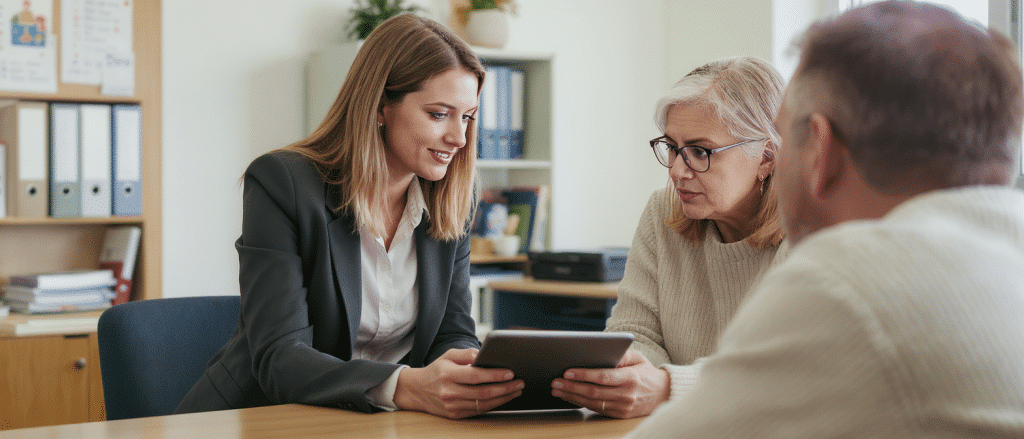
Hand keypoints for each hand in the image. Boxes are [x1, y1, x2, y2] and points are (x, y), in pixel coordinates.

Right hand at [394, 348, 523, 418]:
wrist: (417, 390)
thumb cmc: (436, 370)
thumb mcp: (448, 355)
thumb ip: (466, 353)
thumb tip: (483, 354)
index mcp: (448, 374)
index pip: (475, 376)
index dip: (494, 375)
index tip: (510, 373)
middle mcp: (449, 392)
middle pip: (482, 393)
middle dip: (505, 388)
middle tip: (519, 382)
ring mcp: (452, 406)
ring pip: (482, 404)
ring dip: (503, 398)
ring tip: (516, 391)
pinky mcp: (455, 415)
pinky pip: (478, 411)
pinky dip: (493, 405)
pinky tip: (503, 398)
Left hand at [551, 348, 668, 418]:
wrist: (662, 394)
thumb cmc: (646, 372)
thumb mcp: (637, 358)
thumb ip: (621, 354)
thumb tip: (601, 352)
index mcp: (631, 378)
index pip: (603, 377)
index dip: (584, 375)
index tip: (567, 371)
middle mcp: (626, 395)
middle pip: (594, 392)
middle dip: (572, 387)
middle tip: (555, 381)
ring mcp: (623, 407)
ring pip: (592, 403)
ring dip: (572, 396)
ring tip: (557, 390)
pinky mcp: (619, 415)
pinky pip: (596, 409)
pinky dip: (580, 403)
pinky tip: (569, 396)